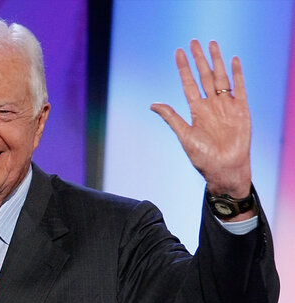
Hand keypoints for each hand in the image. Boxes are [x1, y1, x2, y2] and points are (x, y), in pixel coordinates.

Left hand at [150, 40, 251, 200]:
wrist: (224, 169)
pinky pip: (240, 88)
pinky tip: (234, 61)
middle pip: (204, 76)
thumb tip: (153, 104)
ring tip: (212, 44)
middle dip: (199, 59)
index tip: (178, 52)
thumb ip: (171, 117)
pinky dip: (238, 74)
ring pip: (221, 78)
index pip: (189, 83)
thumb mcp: (184, 135)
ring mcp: (226, 106)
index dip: (184, 68)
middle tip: (194, 42)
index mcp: (196, 111)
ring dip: (217, 61)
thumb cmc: (203, 158)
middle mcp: (211, 105)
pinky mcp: (241, 110)